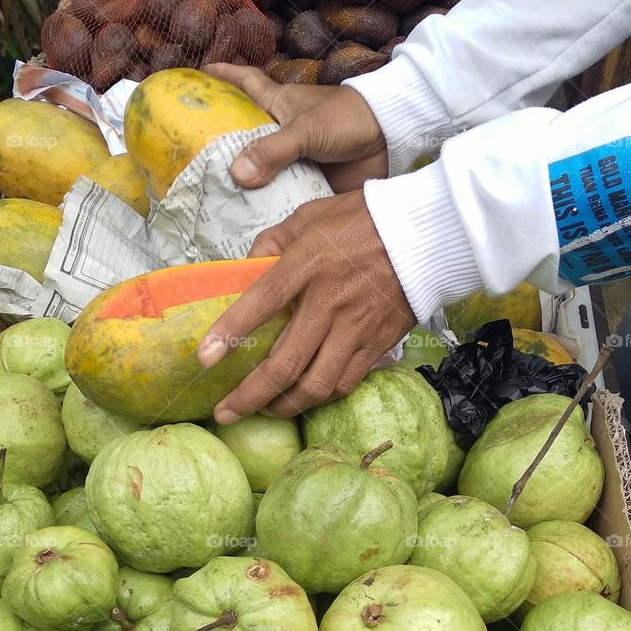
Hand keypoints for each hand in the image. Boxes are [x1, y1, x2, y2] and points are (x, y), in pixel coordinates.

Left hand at [197, 191, 414, 420]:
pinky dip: (318, 398)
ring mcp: (356, 328)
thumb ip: (271, 243)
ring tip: (262, 412)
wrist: (426, 234)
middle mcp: (330, 302)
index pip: (261, 303)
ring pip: (315, 386)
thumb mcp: (309, 217)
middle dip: (249, 396)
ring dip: (283, 406)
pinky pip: (344, 384)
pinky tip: (300, 399)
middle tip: (225, 413)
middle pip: (284, 363)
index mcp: (308, 265)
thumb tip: (243, 270)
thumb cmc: (362, 220)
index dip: (230, 334)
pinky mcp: (377, 344)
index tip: (204, 359)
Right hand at [205, 63, 387, 192]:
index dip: (225, 76)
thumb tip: (237, 175)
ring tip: (211, 204)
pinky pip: (283, 196)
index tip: (201, 72)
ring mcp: (295, 159)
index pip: (247, 83)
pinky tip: (248, 224)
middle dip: (222, 148)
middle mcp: (282, 131)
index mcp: (279, 105)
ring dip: (244, 186)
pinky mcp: (309, 182)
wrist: (390, 139)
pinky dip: (269, 207)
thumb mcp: (305, 130)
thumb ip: (273, 151)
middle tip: (191, 163)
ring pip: (261, 172)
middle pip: (245, 137)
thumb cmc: (348, 118)